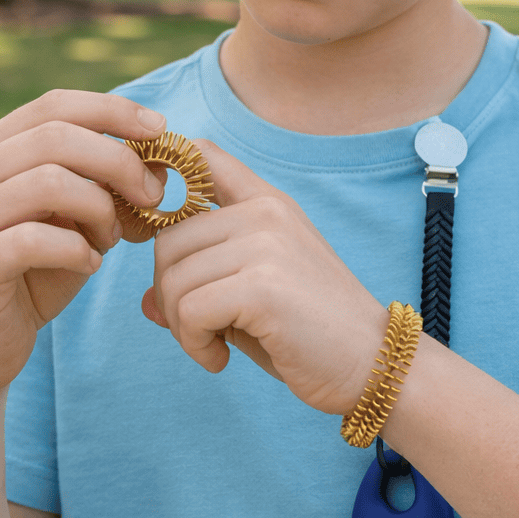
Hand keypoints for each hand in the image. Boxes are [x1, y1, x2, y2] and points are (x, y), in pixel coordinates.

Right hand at [0, 90, 167, 399]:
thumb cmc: (39, 270)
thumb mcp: (77, 215)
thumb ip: (105, 181)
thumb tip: (160, 156)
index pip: (56, 105)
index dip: (113, 110)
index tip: (160, 129)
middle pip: (58, 137)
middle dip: (119, 161)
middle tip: (153, 194)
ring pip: (51, 182)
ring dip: (100, 208)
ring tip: (112, 237)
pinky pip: (38, 239)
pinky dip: (79, 250)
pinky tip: (89, 264)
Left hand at [141, 140, 391, 415]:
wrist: (373, 362)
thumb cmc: (311, 330)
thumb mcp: (253, 293)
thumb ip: (203, 283)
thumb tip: (146, 301)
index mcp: (267, 201)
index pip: (201, 155)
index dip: (161, 176)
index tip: (158, 232)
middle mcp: (265, 212)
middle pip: (169, 238)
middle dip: (169, 293)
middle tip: (197, 330)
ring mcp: (266, 244)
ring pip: (173, 278)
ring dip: (180, 326)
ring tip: (212, 346)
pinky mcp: (262, 286)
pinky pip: (190, 312)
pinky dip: (194, 345)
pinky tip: (219, 358)